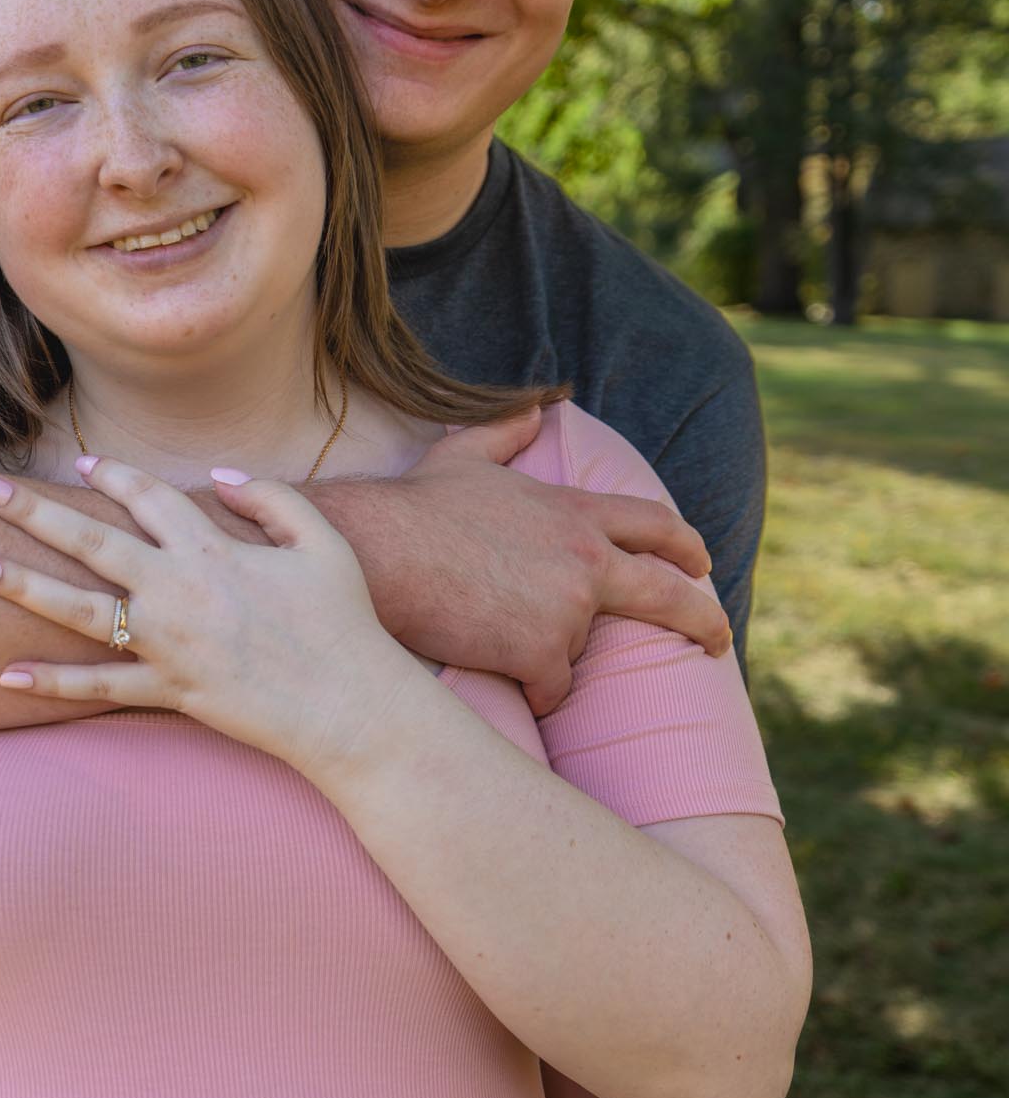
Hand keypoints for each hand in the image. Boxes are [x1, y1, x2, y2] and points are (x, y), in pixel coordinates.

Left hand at [0, 453, 418, 775]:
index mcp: (213, 550)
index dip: (112, 473)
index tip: (79, 462)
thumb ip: (271, 499)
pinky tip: (7, 674)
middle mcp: (177, 591)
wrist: (350, 706)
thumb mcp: (322, 543)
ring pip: (77, 609)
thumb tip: (218, 476)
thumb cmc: (343, 621)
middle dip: (31, 511)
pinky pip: (99, 686)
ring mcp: (166, 645)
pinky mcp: (167, 691)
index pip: (147, 497)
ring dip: (19, 585)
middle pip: (90, 540)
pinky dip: (52, 683)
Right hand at [395, 417, 729, 716]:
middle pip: (668, 594)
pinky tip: (513, 684)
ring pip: (580, 649)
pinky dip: (539, 690)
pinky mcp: (541, 651)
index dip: (683, 543)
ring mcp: (567, 607)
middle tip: (718, 639)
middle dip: (703, 617)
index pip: (652, 524)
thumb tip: (535, 407)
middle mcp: (584, 559)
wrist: (379, 551)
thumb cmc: (414, 507)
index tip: (701, 562)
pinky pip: (554, 687)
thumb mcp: (466, 455)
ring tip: (502, 644)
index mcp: (573, 514)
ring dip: (551, 655)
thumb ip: (508, 432)